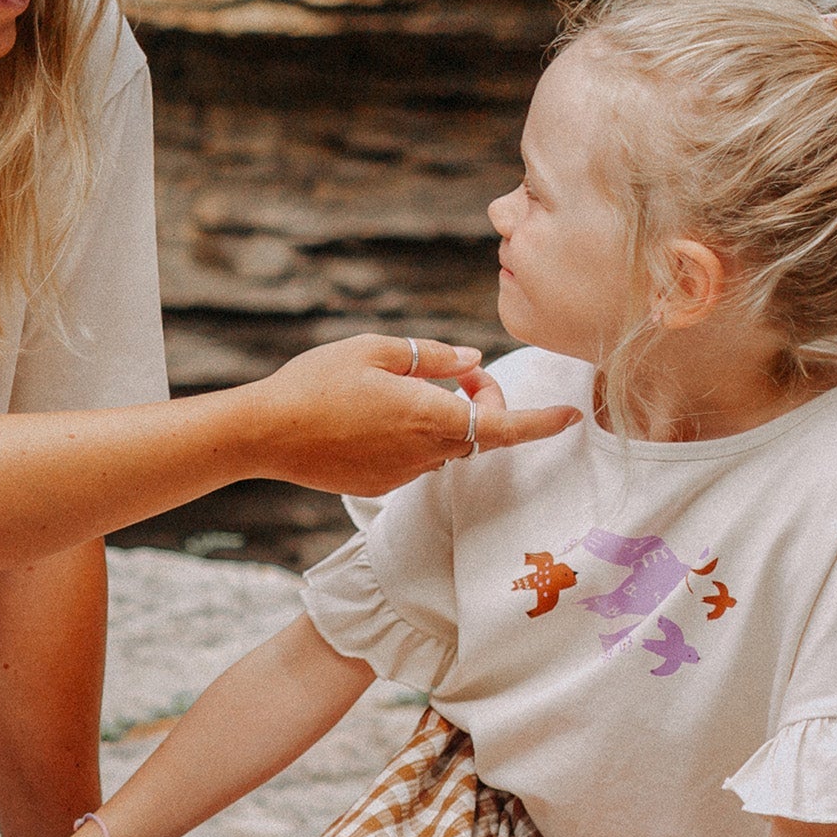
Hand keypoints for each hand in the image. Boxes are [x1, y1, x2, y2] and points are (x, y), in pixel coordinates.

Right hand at [248, 339, 578, 498]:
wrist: (264, 433)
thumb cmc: (316, 382)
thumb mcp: (374, 350)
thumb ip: (431, 356)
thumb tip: (473, 360)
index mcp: (429, 415)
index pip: (504, 425)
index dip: (542, 421)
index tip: (573, 416)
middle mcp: (423, 452)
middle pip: (478, 433)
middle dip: (482, 403)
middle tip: (457, 372)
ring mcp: (402, 475)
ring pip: (446, 446)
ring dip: (446, 420)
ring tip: (405, 389)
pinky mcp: (380, 486)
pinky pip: (415, 460)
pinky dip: (413, 437)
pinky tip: (373, 418)